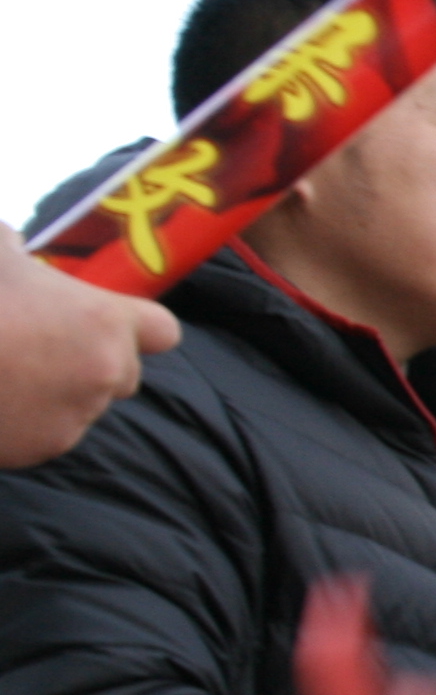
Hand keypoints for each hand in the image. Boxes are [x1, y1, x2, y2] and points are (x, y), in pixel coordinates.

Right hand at [0, 238, 176, 467]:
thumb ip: (16, 249)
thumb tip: (15, 247)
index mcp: (105, 321)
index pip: (161, 330)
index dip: (139, 328)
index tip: (114, 325)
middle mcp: (106, 372)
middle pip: (123, 373)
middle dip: (91, 362)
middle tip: (40, 346)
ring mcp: (77, 416)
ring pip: (80, 406)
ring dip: (54, 392)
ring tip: (4, 369)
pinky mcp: (43, 448)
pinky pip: (44, 434)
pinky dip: (23, 422)